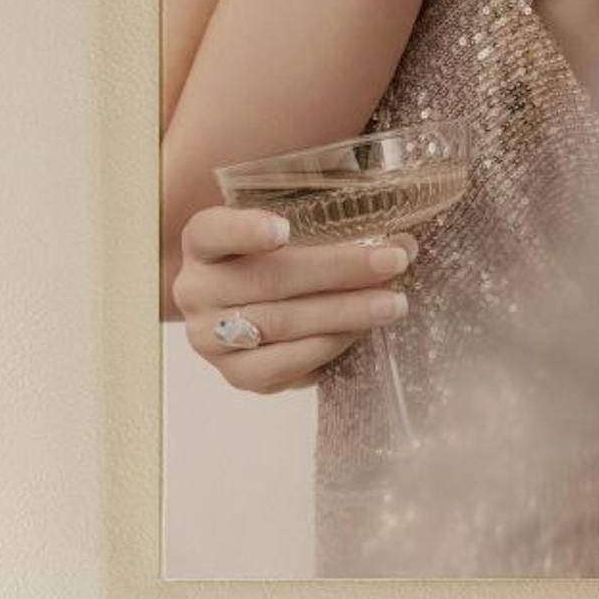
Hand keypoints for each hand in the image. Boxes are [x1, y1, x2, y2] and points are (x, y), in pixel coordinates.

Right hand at [171, 200, 413, 392]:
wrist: (249, 312)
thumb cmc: (274, 260)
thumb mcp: (289, 228)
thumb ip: (328, 223)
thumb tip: (403, 241)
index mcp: (201, 243)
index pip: (214, 232)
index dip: (246, 231)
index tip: (284, 229)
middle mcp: (195, 290)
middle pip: (268, 280)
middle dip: (339, 270)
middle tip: (393, 262)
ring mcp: (209, 338)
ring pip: (280, 325)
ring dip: (344, 313)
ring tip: (392, 303)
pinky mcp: (235, 375)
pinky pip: (284, 365)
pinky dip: (327, 347)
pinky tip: (359, 332)